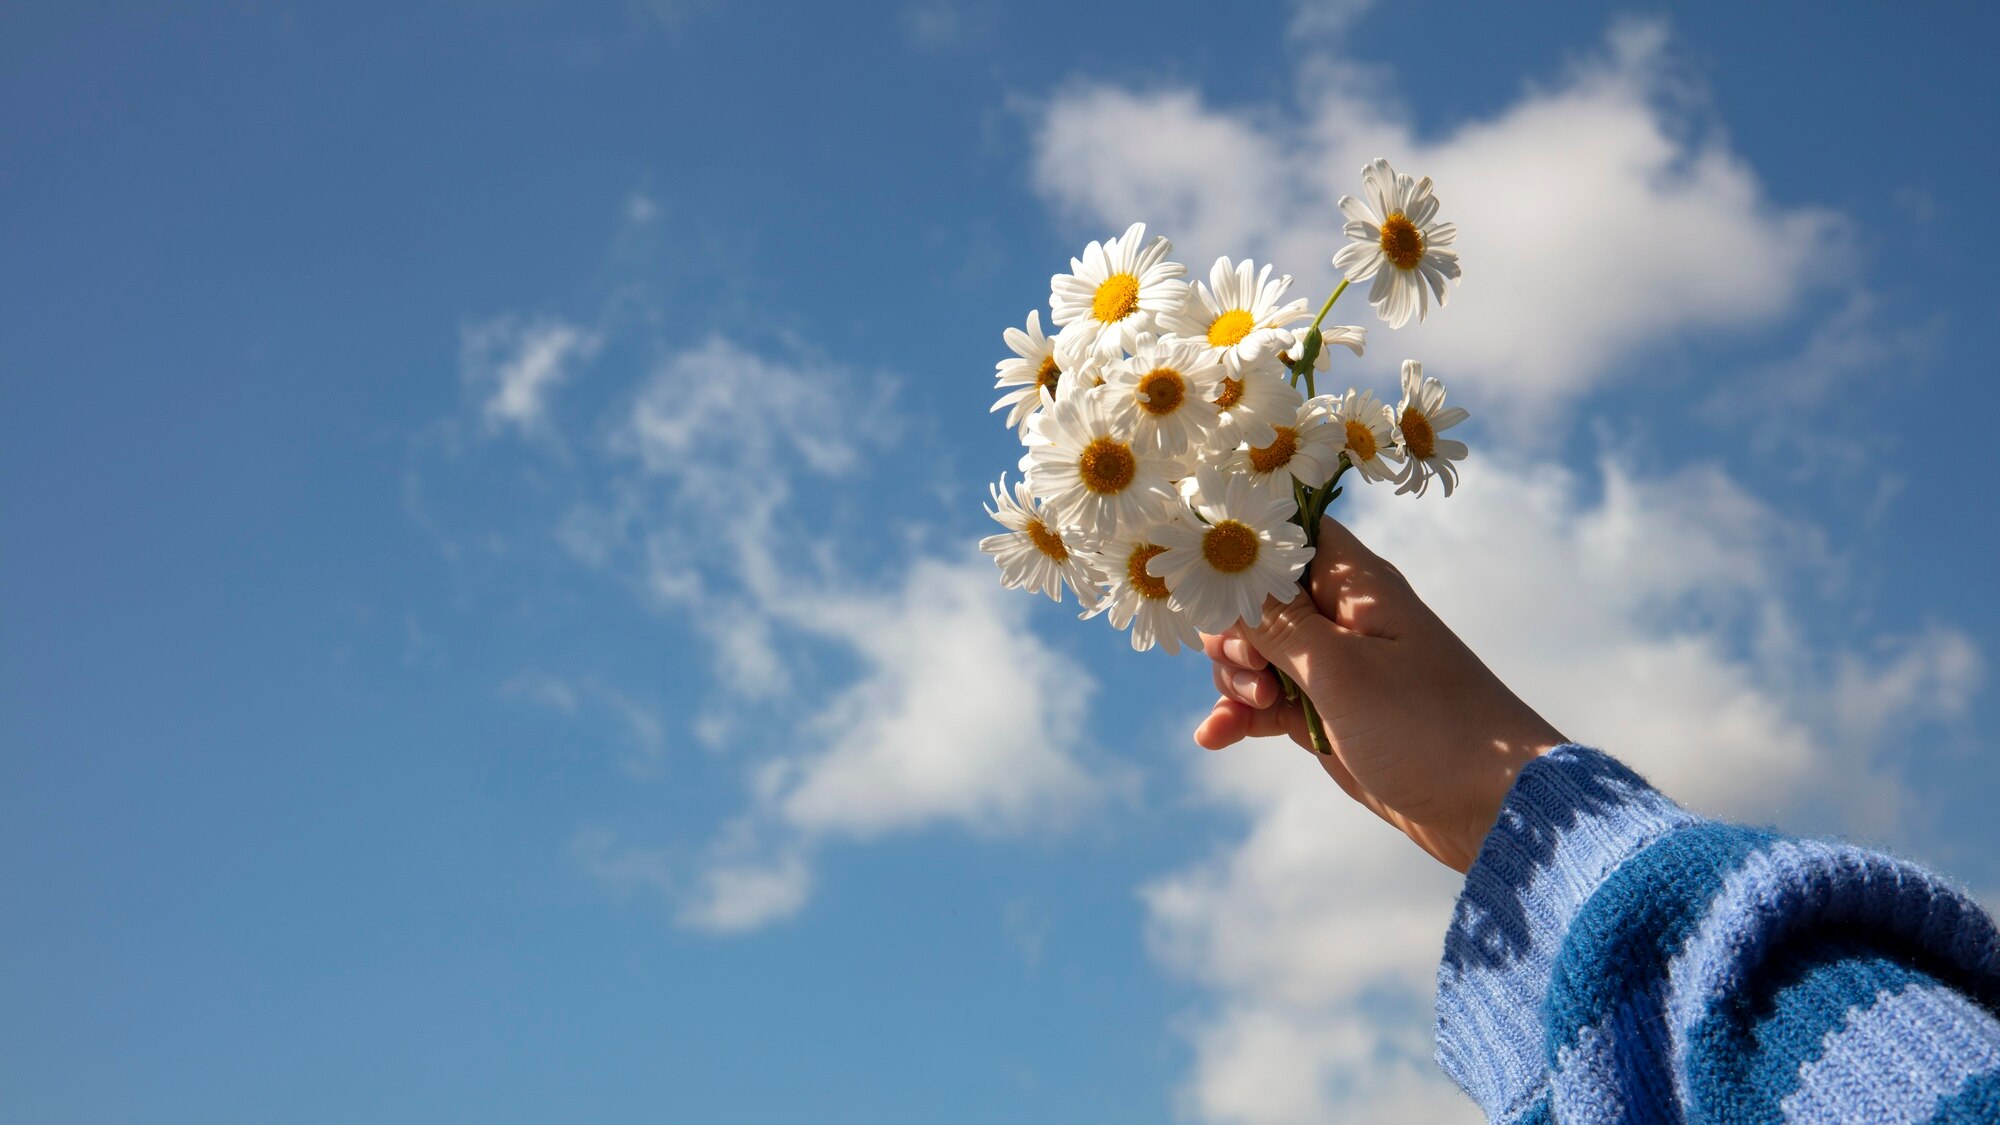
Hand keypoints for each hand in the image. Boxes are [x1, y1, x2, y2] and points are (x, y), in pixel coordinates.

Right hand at [1195, 516, 1565, 872]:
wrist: (1491, 807)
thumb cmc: (1427, 726)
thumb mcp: (1340, 673)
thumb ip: (1276, 625)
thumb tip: (1226, 577)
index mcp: (1356, 585)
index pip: (1289, 533)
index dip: (1243, 546)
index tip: (1205, 576)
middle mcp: (1342, 618)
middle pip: (1257, 597)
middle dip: (1231, 629)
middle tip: (1249, 665)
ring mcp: (1333, 669)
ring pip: (1255, 652)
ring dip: (1234, 677)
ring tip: (1254, 706)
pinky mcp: (1327, 716)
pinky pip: (1267, 704)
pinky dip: (1240, 716)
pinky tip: (1215, 738)